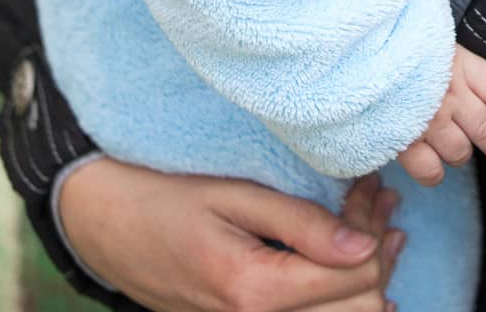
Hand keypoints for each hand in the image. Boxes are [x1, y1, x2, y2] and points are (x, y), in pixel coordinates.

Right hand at [59, 159, 405, 311]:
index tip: (372, 186)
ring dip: (368, 274)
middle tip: (379, 198)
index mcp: (252, 291)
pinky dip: (341, 293)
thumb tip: (365, 244)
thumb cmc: (165, 199)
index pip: (353, 277)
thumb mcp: (231, 194)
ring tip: (375, 221)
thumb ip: (299, 221)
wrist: (106, 227)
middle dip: (379, 251)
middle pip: (359, 308)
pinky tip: (347, 258)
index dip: (374, 229)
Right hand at [399, 45, 485, 187]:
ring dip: (462, 154)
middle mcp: (450, 94)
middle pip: (485, 128)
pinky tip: (434, 167)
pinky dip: (435, 173)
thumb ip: (449, 55)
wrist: (358, 48)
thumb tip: (463, 71)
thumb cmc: (394, 37)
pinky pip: (431, 170)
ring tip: (457, 151)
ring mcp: (429, 120)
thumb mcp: (430, 36)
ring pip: (461, 152)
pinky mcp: (406, 141)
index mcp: (458, 64)